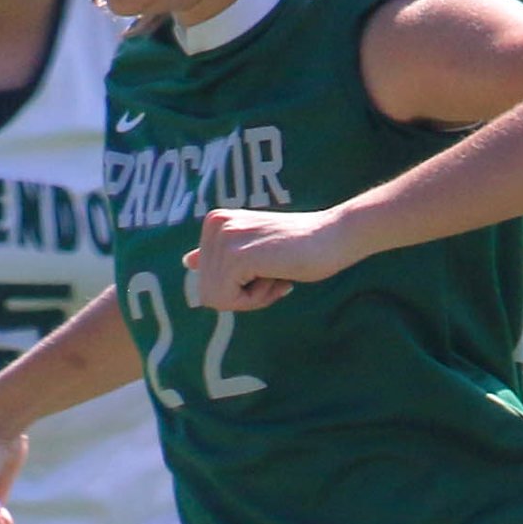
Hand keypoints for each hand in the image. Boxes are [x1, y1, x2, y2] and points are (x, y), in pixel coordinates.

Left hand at [188, 200, 368, 315]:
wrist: (334, 235)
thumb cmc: (300, 248)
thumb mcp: (253, 249)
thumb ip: (221, 256)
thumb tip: (188, 262)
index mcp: (214, 222)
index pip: (205, 280)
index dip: (237, 288)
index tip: (266, 268)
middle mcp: (214, 225)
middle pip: (207, 293)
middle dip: (242, 296)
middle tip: (275, 274)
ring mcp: (224, 238)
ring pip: (216, 300)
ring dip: (251, 298)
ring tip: (277, 273)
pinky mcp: (236, 255)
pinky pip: (229, 301)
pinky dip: (256, 300)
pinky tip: (279, 277)